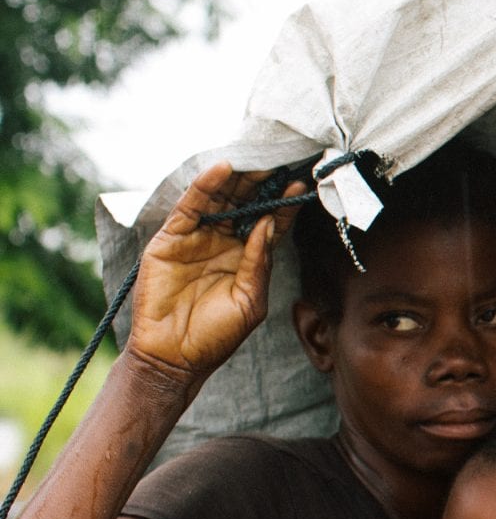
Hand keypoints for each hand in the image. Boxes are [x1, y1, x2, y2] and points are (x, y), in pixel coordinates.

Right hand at [125, 164, 303, 387]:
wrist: (174, 357)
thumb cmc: (215, 335)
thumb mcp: (250, 299)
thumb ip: (259, 262)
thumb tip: (269, 224)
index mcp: (246, 258)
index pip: (269, 223)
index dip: (284, 205)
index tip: (303, 185)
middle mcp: (222, 243)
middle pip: (245, 204)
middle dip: (263, 184)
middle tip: (282, 161)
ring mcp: (196, 239)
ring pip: (219, 200)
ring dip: (237, 179)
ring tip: (258, 161)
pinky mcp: (170, 239)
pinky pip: (189, 207)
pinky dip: (204, 185)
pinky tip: (223, 169)